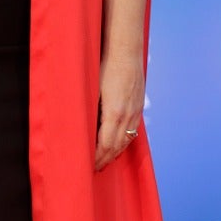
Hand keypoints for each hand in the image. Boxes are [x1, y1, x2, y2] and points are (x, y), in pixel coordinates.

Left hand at [95, 50, 144, 170]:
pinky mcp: (138, 106)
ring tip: (105, 161)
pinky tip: (118, 145)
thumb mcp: (92, 90)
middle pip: (116, 146)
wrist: (125, 50)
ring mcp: (135, 111)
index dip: (97, 158)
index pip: (105, 145)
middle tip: (94, 169)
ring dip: (115, 153)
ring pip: (126, 140)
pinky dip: (124, 142)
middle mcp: (127, 115)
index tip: (88, 166)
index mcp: (114, 113)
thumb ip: (90, 111)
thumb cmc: (104, 67)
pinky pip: (133, 131)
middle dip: (105, 159)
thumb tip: (82, 130)